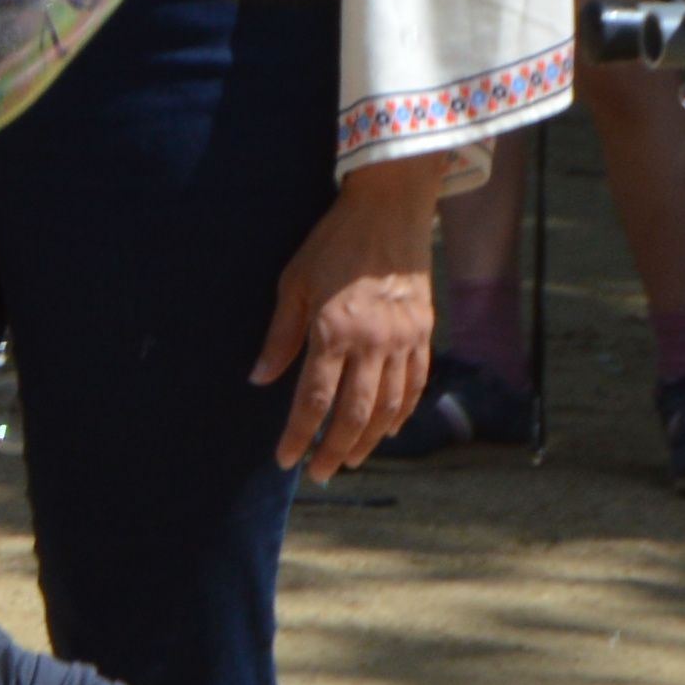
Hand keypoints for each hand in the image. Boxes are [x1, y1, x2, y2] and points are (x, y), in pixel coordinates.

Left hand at [253, 165, 442, 475]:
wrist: (390, 212)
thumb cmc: (333, 243)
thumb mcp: (293, 282)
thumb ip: (280, 335)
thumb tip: (260, 378)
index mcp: (334, 330)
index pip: (314, 400)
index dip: (298, 434)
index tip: (284, 459)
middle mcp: (373, 343)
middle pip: (355, 414)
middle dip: (333, 449)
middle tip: (318, 472)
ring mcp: (404, 341)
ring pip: (388, 407)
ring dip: (368, 439)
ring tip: (348, 458)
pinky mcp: (424, 335)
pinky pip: (415, 386)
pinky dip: (401, 414)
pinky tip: (387, 429)